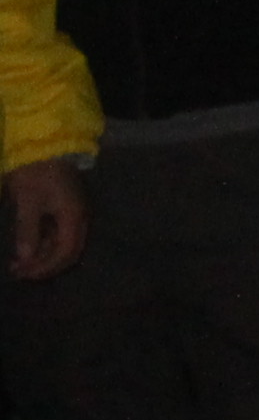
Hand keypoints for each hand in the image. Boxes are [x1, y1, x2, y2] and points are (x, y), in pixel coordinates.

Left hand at [4, 156, 82, 282]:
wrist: (44, 146)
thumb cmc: (36, 173)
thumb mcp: (28, 202)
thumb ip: (28, 231)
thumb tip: (25, 258)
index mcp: (73, 217)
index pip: (65, 253)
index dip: (45, 267)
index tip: (22, 273)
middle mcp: (79, 218)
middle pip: (68, 252)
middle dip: (45, 265)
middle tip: (19, 272)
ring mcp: (74, 213)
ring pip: (63, 244)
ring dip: (43, 256)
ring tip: (19, 262)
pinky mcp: (66, 209)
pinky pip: (59, 234)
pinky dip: (44, 244)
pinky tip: (28, 246)